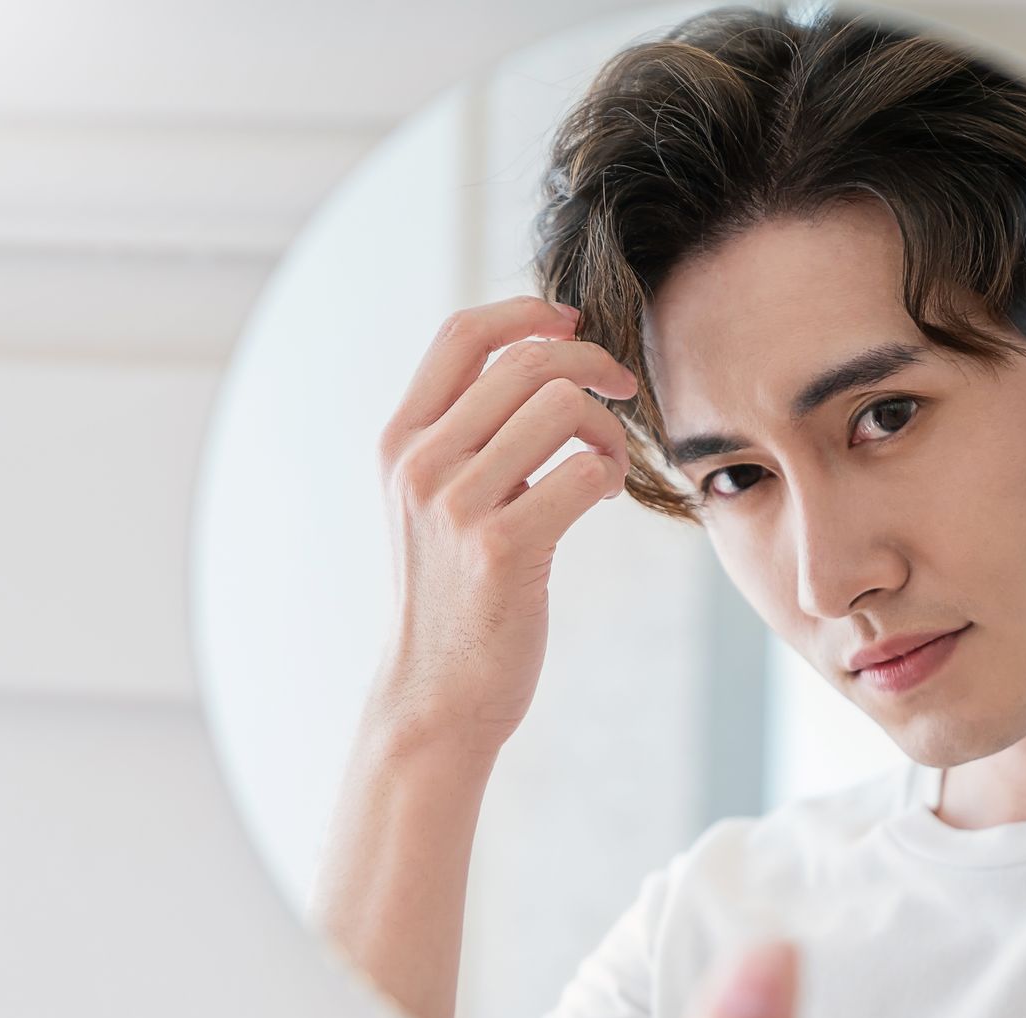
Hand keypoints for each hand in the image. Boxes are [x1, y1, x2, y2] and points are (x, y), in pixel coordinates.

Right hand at [372, 295, 638, 759]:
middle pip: (526, 363)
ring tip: (606, 466)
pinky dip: (609, 474)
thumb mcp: (433, 504)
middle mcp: (420, 465)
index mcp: (400, 442)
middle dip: (592, 364)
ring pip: (561, 407)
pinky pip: (582, 471)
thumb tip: (539, 366)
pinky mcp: (502, 550)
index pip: (461, 335)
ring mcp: (456, 506)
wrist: (436, 696)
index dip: (527, 313)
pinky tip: (602, 495)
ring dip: (606, 429)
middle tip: (624, 391)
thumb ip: (466, 438)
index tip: (572, 323)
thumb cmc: (454, 597)